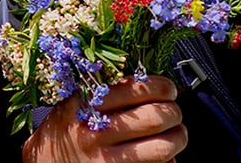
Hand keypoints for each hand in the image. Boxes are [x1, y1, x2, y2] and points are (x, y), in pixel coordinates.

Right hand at [22, 75, 186, 162]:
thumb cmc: (62, 130)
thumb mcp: (73, 102)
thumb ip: (103, 90)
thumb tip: (151, 84)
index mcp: (86, 103)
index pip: (137, 88)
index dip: (162, 87)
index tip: (167, 89)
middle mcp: (96, 130)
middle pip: (156, 116)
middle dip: (174, 111)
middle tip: (173, 111)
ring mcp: (106, 159)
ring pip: (164, 146)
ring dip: (178, 137)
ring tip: (175, 134)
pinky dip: (168, 160)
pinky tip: (162, 155)